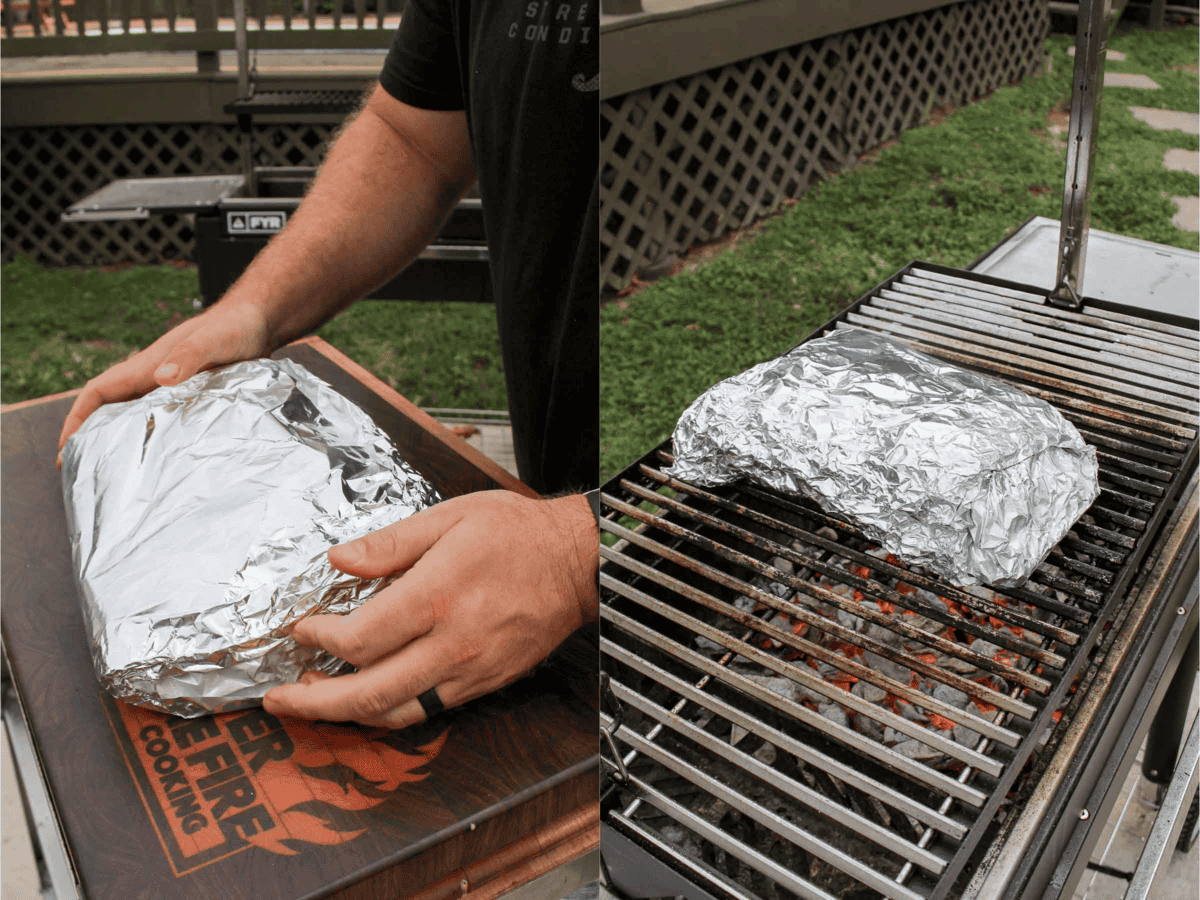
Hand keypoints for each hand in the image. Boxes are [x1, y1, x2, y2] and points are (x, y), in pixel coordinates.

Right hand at [57, 301, 270, 455]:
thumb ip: (190, 356)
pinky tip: (162, 462)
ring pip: (137, 418)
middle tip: (85, 473)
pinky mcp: (193, 395)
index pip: (99, 391)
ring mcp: (173, 387)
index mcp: (148, 366)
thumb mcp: (213, 340)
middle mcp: (154, 377)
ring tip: (118, 475)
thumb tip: (163, 378)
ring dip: (123, 442)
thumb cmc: (235, 327)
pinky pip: (164, 420)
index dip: (77, 417)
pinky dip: (155, 440)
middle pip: (111, 410)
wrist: (259, 320)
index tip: (66, 448)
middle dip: (93, 438)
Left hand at [263, 490, 598, 727]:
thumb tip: (338, 560)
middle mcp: (452, 643)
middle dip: (314, 702)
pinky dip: (388, 713)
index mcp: (437, 595)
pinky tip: (366, 701)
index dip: (319, 638)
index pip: (359, 639)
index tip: (303, 626)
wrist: (577, 564)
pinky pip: (427, 711)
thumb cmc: (516, 534)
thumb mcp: (449, 517)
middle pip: (368, 693)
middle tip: (279, 697)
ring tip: (314, 704)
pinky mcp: (483, 684)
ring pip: (396, 713)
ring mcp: (469, 671)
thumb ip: (389, 543)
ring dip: (346, 716)